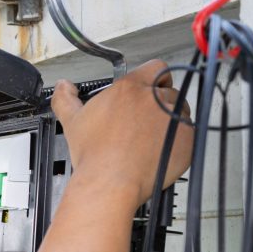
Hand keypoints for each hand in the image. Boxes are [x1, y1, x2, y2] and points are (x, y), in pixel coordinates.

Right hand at [51, 59, 193, 206]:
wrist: (109, 183)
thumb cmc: (95, 155)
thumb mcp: (72, 121)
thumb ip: (65, 98)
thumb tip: (64, 87)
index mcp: (131, 88)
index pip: (156, 68)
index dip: (155, 78)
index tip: (151, 89)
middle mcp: (156, 99)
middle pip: (169, 92)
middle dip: (161, 104)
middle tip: (148, 122)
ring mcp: (174, 119)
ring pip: (182, 112)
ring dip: (172, 121)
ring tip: (154, 139)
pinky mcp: (186, 140)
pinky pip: (189, 135)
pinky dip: (179, 142)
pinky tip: (161, 151)